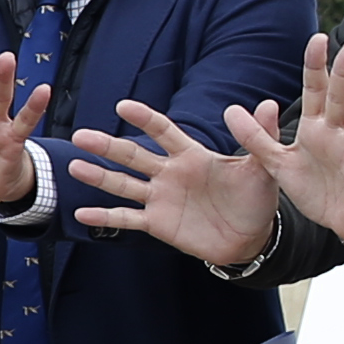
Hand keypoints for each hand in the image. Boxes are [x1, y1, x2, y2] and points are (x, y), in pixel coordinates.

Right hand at [67, 99, 284, 267]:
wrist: (252, 238)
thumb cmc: (256, 199)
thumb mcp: (262, 168)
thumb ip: (259, 137)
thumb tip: (268, 104)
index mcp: (191, 156)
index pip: (164, 131)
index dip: (145, 119)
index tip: (123, 105)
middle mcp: (169, 174)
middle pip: (133, 156)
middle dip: (107, 146)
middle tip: (81, 136)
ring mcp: (160, 198)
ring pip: (123, 185)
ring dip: (99, 176)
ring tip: (74, 167)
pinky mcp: (157, 223)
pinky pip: (127, 219)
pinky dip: (104, 217)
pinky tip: (81, 212)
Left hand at [235, 34, 343, 250]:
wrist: (339, 220)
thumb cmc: (314, 187)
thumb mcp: (278, 163)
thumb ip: (256, 137)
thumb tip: (229, 110)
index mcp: (315, 127)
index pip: (315, 90)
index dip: (315, 66)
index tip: (317, 38)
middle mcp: (337, 133)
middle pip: (341, 97)